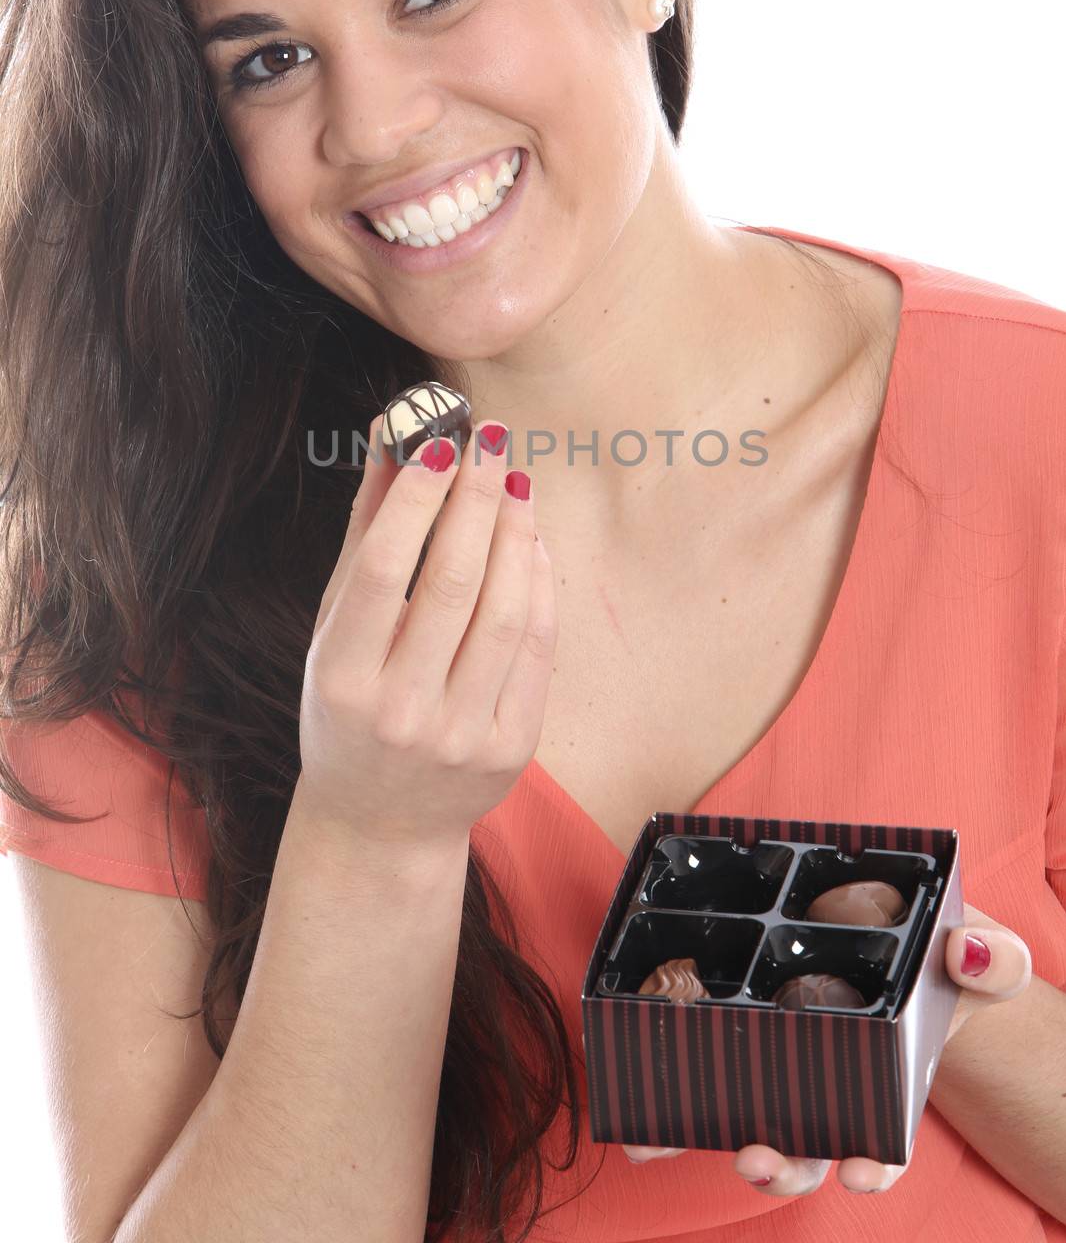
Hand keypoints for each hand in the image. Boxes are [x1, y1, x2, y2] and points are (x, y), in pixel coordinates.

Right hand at [299, 412, 556, 848]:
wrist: (379, 821)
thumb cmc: (347, 706)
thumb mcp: (335, 628)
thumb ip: (365, 533)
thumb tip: (393, 436)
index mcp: (342, 680)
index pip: (383, 572)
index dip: (416, 502)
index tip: (440, 445)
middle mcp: (400, 712)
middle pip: (454, 584)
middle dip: (477, 500)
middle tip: (491, 442)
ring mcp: (461, 737)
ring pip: (505, 614)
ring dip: (516, 535)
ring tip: (515, 482)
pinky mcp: (511, 750)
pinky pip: (536, 651)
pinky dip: (538, 587)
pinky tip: (531, 543)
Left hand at [614, 902, 1031, 1194]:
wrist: (893, 931)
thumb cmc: (935, 953)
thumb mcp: (975, 953)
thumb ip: (991, 959)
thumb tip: (970, 954)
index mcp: (891, 1077)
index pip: (885, 1141)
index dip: (875, 1165)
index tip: (862, 1175)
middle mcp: (834, 1090)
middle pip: (806, 1148)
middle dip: (780, 1165)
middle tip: (757, 1158)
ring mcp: (785, 1071)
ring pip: (754, 1126)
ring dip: (723, 1140)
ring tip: (689, 1140)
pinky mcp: (740, 1042)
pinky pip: (706, 1081)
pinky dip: (675, 1109)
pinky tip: (643, 1125)